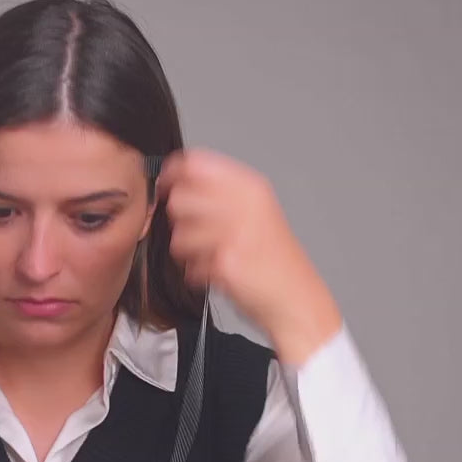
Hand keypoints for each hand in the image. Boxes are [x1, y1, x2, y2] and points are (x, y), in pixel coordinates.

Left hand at [156, 148, 342, 364]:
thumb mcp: (256, 210)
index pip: (195, 164)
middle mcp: (243, 205)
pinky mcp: (226, 263)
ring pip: (179, 235)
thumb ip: (219, 191)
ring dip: (189, 251)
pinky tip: (220, 273)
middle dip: (181, 220)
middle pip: (180, 198)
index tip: (166, 186)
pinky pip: (189, 266)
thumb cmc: (273, 258)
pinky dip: (199, 274)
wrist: (295, 297)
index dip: (172, 174)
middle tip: (200, 233)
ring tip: (214, 256)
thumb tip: (174, 180)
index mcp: (250, 187)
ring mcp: (234, 234)